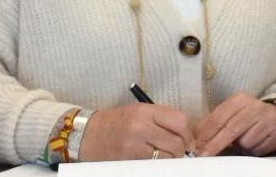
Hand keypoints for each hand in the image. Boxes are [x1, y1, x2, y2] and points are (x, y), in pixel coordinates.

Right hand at [77, 103, 194, 160]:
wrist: (86, 135)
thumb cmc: (115, 122)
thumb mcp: (138, 111)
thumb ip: (161, 119)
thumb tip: (185, 133)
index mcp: (145, 111)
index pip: (179, 121)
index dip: (188, 134)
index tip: (189, 141)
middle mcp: (140, 127)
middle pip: (176, 142)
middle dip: (182, 150)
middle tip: (180, 152)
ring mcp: (133, 146)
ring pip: (166, 157)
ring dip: (170, 159)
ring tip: (165, 156)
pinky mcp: (128, 161)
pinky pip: (152, 165)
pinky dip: (157, 165)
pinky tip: (153, 161)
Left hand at [194, 93, 275, 155]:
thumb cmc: (248, 117)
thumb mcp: (231, 114)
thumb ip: (214, 123)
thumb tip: (196, 137)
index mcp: (240, 100)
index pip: (219, 118)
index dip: (206, 135)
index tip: (196, 147)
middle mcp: (255, 107)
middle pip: (231, 129)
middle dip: (215, 145)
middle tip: (204, 155)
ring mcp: (269, 119)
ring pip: (246, 142)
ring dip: (241, 147)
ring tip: (244, 142)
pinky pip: (259, 149)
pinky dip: (254, 150)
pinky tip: (256, 143)